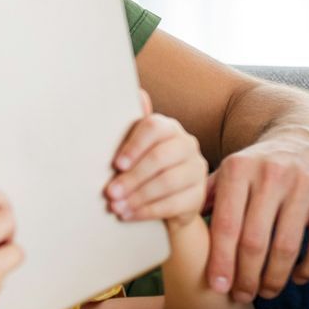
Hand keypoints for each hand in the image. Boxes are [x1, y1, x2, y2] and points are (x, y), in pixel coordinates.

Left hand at [105, 90, 208, 228]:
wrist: (164, 204)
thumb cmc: (140, 169)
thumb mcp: (132, 149)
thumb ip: (131, 126)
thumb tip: (138, 93)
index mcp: (168, 128)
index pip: (153, 128)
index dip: (134, 146)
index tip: (116, 165)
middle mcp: (187, 145)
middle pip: (160, 158)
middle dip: (132, 177)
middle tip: (109, 193)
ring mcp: (196, 170)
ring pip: (167, 182)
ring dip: (137, 197)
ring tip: (115, 207)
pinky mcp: (198, 195)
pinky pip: (173, 204)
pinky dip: (147, 211)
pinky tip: (128, 215)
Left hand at [203, 140, 308, 301]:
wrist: (307, 138)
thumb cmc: (258, 165)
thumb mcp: (229, 170)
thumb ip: (203, 196)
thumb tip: (174, 223)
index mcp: (238, 169)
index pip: (226, 225)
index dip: (221, 261)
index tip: (218, 287)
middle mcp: (271, 175)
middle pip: (254, 241)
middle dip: (246, 277)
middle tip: (242, 295)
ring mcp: (305, 186)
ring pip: (286, 248)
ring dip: (274, 279)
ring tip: (266, 292)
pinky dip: (308, 269)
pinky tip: (297, 278)